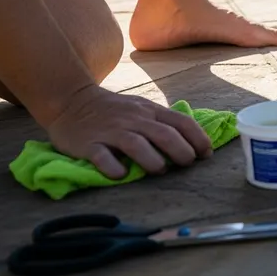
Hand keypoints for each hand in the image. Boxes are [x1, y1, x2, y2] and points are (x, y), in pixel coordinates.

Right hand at [44, 85, 212, 178]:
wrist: (70, 100)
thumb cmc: (114, 110)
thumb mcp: (142, 108)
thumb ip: (163, 123)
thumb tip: (193, 143)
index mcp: (150, 111)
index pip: (181, 122)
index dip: (198, 138)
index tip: (206, 154)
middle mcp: (133, 119)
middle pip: (164, 134)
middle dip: (181, 151)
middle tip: (187, 165)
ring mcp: (111, 131)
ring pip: (136, 144)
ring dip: (152, 160)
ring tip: (159, 170)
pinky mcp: (88, 143)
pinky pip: (102, 156)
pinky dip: (113, 167)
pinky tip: (121, 175)